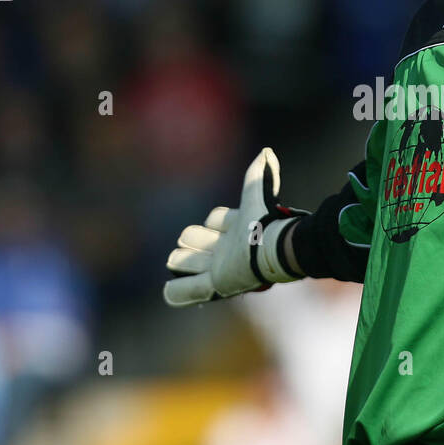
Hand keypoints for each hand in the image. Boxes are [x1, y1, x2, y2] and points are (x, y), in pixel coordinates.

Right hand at [163, 147, 306, 306]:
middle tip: (208, 245)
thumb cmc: (266, 225)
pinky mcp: (215, 286)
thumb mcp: (257, 196)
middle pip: (191, 239)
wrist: (273, 249)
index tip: (231, 225)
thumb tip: (266, 152)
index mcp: (235, 229)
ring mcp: (217, 270)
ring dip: (182, 261)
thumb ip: (258, 174)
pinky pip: (188, 291)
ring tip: (182, 261)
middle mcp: (225, 251)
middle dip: (194, 239)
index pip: (215, 219)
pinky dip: (178, 292)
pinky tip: (170, 292)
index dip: (218, 221)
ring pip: (183, 261)